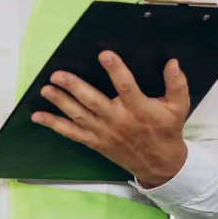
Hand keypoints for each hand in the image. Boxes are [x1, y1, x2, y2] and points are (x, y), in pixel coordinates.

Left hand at [32, 52, 190, 187]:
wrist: (160, 164)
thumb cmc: (167, 130)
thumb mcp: (179, 107)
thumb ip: (176, 84)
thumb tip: (173, 63)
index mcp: (139, 108)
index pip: (126, 86)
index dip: (116, 70)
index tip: (104, 55)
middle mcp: (118, 120)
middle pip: (93, 101)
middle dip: (74, 87)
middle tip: (58, 75)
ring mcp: (104, 132)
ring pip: (79, 115)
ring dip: (60, 102)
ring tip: (46, 89)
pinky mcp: (95, 142)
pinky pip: (72, 133)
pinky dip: (54, 125)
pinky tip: (38, 116)